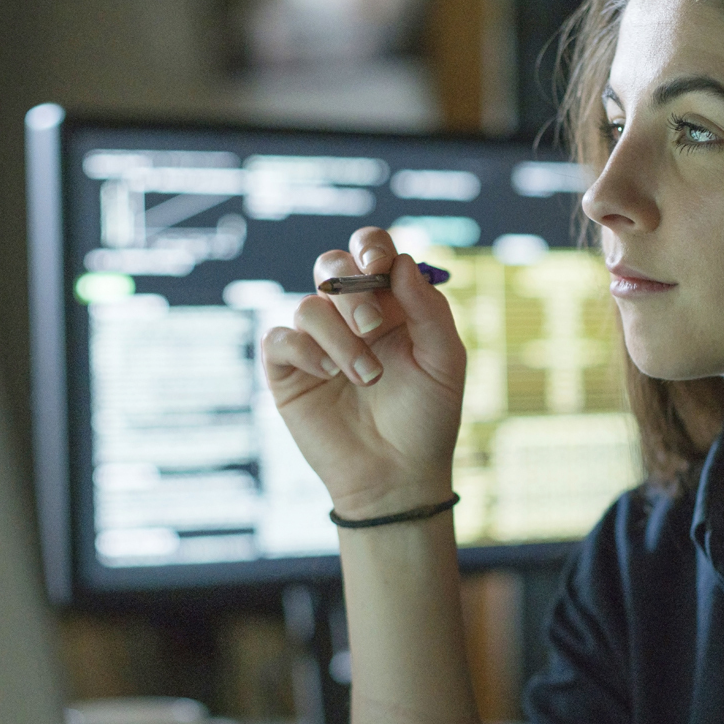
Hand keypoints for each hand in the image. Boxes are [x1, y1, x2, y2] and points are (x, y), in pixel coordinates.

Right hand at [260, 228, 465, 520]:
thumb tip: (401, 263)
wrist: (398, 475)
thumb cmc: (427, 418)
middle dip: (352, 290)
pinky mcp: (288, 372)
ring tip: (368, 378)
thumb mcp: (444, 361)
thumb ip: (428, 309)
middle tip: (374, 327)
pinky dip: (304, 351)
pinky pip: (279, 338)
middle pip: (332, 266)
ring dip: (340, 338)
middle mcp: (350, 317)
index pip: (372, 252)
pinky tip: (328, 376)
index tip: (379, 269)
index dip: (370, 248)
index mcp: (391, 305)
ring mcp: (317, 343)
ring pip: (309, 306)